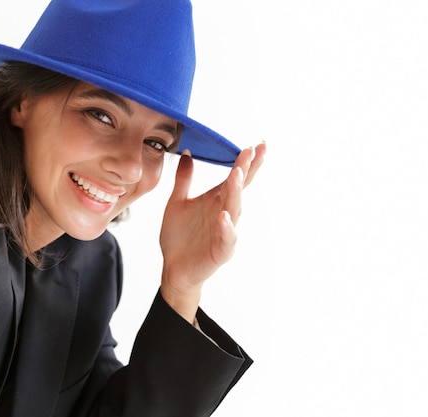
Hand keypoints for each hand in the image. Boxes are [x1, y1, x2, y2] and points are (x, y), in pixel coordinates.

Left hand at [159, 143, 265, 322]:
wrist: (173, 268)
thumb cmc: (178, 236)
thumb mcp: (176, 202)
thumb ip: (184, 179)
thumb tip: (187, 153)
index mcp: (215, 200)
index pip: (233, 178)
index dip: (244, 162)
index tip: (254, 144)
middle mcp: (224, 213)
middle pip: (238, 189)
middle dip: (247, 170)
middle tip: (254, 150)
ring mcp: (224, 232)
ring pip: (234, 210)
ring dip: (236, 193)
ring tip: (237, 174)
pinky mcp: (220, 252)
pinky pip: (226, 239)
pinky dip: (226, 228)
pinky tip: (224, 216)